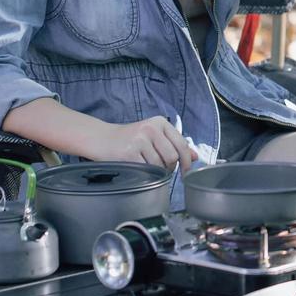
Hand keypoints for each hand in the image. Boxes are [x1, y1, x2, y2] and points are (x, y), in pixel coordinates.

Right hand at [81, 115, 195, 172]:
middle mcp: (150, 128)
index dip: (187, 161)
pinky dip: (144, 173)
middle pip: (172, 157)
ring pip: (159, 165)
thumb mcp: (153, 136)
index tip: (187, 172)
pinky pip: (145, 170)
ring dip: (155, 171)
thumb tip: (195, 156)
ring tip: (145, 166)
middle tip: (160, 169)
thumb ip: (174, 144)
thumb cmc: (130, 138)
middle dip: (169, 168)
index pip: (181, 144)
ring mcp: (139, 140)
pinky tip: (137, 168)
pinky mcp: (128, 152)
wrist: (100, 138)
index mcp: (159, 122)